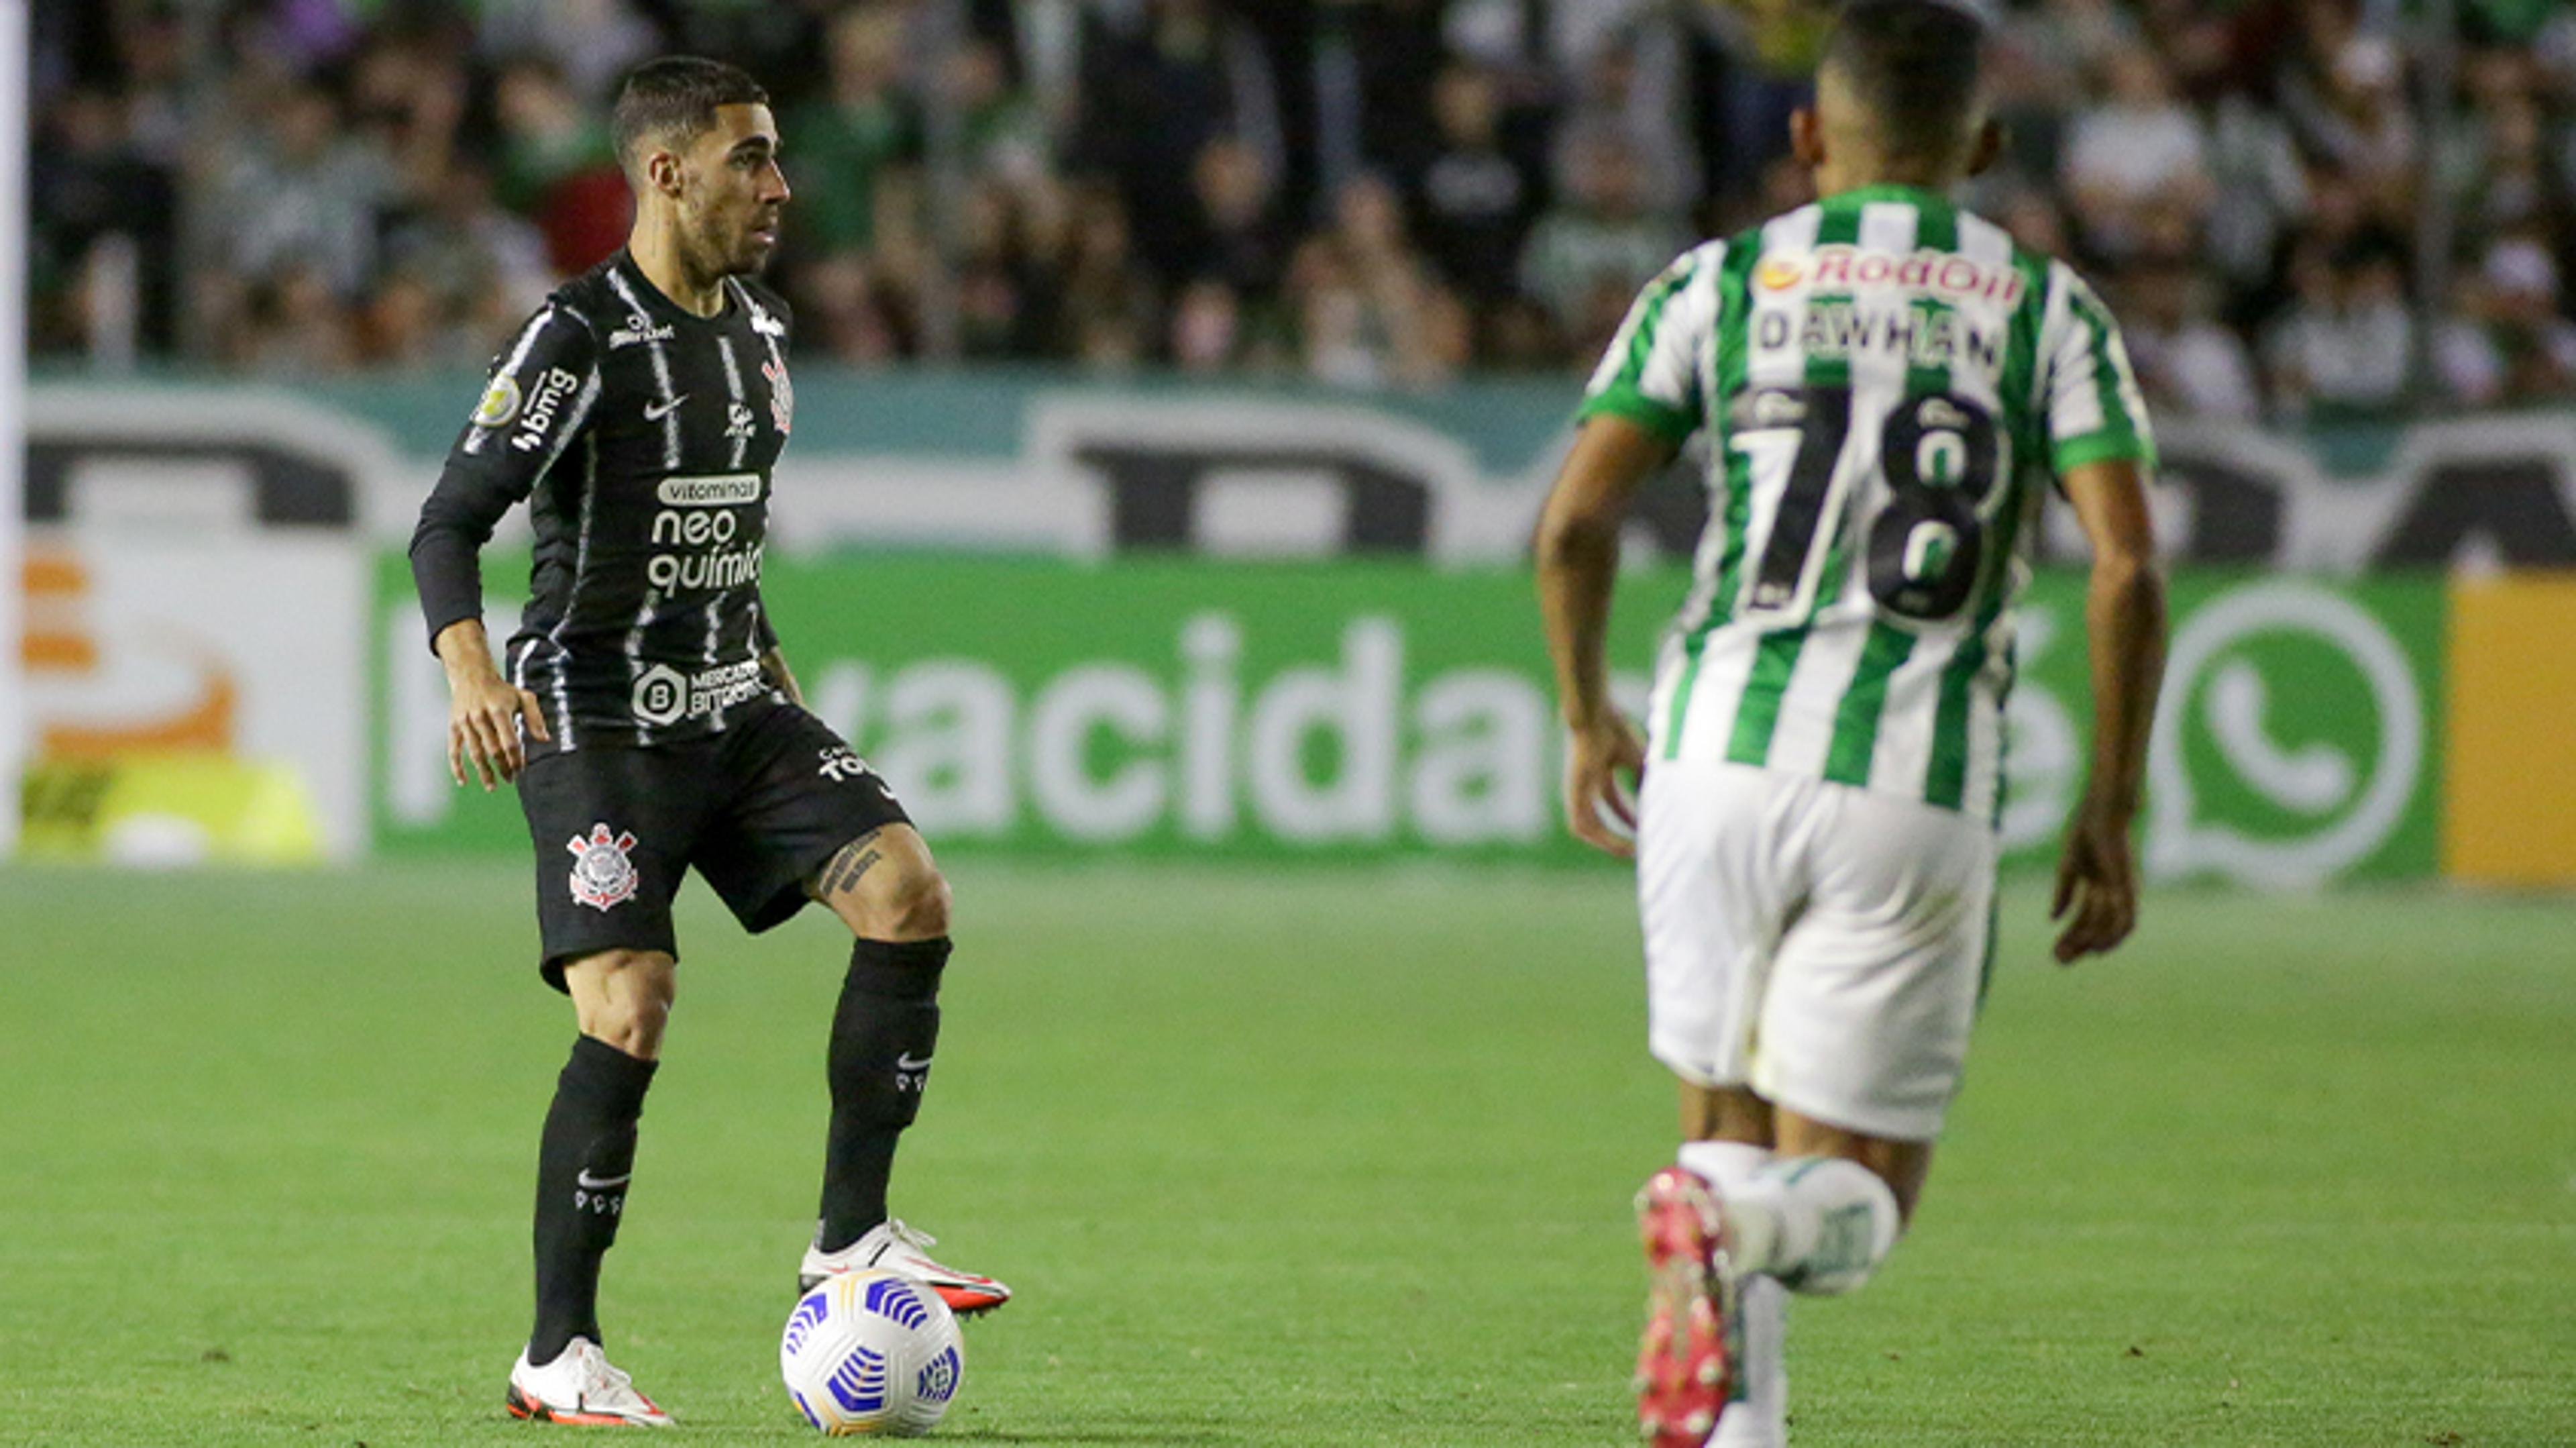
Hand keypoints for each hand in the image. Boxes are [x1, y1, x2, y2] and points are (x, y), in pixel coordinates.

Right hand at [448, 668, 549, 789]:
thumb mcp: (523, 697)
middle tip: (510, 779)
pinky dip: (457, 767)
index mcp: (499, 710)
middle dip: (502, 767)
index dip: (516, 758)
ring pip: (474, 753)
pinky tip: (463, 781)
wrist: (472, 675)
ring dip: (483, 772)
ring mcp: (465, 722)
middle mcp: (480, 716)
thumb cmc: (502, 690)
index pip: (509, 741)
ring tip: (492, 787)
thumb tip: (546, 739)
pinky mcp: (453, 725)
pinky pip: (453, 750)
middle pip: (493, 749)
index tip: (521, 769)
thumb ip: (535, 718)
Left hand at [1562, 715, 1645, 858]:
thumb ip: (1645, 780)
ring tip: (1630, 853)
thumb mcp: (1637, 759)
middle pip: (1601, 816)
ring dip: (1609, 842)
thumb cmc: (1613, 728)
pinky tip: (1618, 845)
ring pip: (1589, 826)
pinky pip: (1581, 825)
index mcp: (1600, 770)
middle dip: (1619, 833)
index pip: (1614, 802)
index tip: (1646, 829)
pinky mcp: (1572, 794)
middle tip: (1638, 848)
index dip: (1630, 817)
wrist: (1592, 716)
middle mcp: (1586, 783)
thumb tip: (1661, 801)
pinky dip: (1600, 838)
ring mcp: (1576, 789)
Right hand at [2050, 794, 2138, 963]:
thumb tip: (2053, 918)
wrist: (2106, 806)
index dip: (2069, 936)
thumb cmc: (2088, 826)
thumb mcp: (2069, 863)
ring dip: (2090, 945)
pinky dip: (2112, 937)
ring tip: (2069, 955)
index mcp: (2096, 883)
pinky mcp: (2126, 885)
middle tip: (2056, 961)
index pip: (2083, 918)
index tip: (2053, 952)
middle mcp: (2111, 891)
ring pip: (2108, 928)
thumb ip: (2063, 890)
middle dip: (2076, 945)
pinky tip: (2096, 949)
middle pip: (2095, 927)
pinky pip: (2124, 919)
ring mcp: (2120, 889)